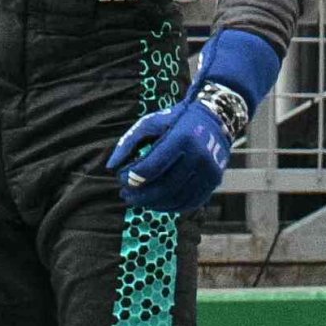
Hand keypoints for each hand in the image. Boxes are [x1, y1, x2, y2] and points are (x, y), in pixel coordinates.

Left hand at [108, 92, 238, 214]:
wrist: (215, 118)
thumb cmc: (176, 120)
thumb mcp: (151, 123)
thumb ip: (129, 142)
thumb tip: (110, 167)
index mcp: (182, 139)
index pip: (152, 168)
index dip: (133, 178)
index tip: (121, 179)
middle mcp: (198, 156)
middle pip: (164, 187)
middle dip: (140, 195)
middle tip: (125, 195)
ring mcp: (209, 171)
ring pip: (177, 199)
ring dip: (153, 204)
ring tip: (138, 201)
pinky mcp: (214, 181)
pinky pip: (191, 203)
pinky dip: (171, 207)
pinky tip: (156, 204)